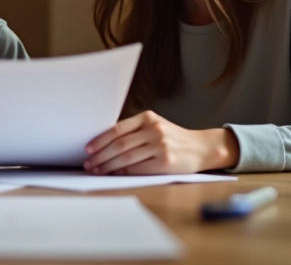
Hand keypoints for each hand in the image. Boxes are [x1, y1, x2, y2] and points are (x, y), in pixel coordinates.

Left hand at [83, 111, 238, 174]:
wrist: (202, 148)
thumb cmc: (173, 138)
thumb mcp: (155, 126)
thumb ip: (134, 131)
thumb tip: (104, 144)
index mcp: (148, 117)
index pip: (117, 129)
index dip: (100, 140)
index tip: (88, 148)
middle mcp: (154, 129)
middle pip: (119, 144)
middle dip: (100, 155)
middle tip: (88, 163)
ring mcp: (160, 145)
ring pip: (126, 157)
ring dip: (108, 166)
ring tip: (97, 170)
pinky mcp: (165, 162)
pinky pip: (138, 168)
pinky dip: (123, 172)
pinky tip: (114, 174)